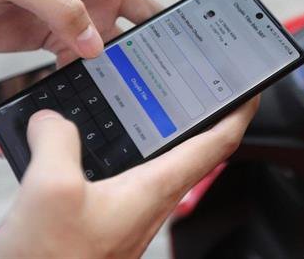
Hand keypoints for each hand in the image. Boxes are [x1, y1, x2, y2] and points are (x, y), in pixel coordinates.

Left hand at [0, 0, 249, 65]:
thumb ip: (61, 9)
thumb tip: (98, 48)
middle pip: (156, 10)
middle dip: (180, 29)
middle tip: (203, 53)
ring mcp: (89, 17)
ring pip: (131, 43)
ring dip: (141, 62)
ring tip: (159, 85)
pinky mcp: (70, 42)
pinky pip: (99, 63)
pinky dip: (105, 79)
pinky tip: (111, 95)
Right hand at [0, 97, 258, 258]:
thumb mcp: (51, 191)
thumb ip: (57, 141)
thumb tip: (52, 118)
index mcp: (156, 186)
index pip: (218, 143)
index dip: (240, 113)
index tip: (252, 92)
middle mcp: (152, 197)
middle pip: (192, 147)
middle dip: (200, 113)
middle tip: (203, 87)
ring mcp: (131, 209)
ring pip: (155, 158)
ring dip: (156, 129)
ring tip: (149, 102)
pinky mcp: (107, 218)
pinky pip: (121, 173)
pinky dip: (115, 149)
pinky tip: (88, 143)